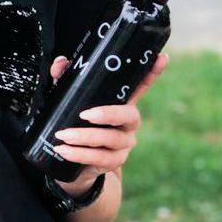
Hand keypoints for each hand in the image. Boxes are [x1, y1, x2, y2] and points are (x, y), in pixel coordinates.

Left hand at [47, 52, 169, 190]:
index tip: (161, 58)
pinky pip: (100, 158)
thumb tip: (60, 64)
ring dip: (85, 137)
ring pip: (111, 139)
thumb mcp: (67, 102)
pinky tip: (64, 151)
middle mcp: (128, 123)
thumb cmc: (75, 126)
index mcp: (121, 103)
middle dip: (108, 114)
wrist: (73, 163)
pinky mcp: (114, 161)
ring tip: (63, 136)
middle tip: (84, 115)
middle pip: (129, 115)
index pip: (140, 86)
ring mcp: (124, 143)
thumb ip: (64, 81)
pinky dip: (80, 154)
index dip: (151, 73)